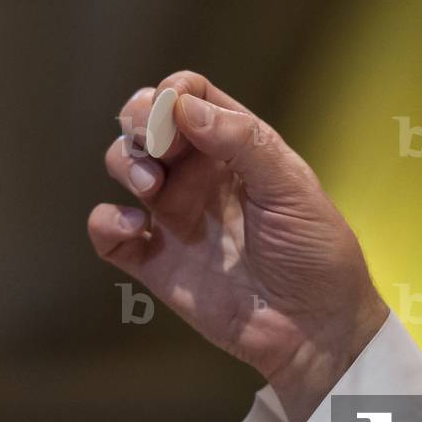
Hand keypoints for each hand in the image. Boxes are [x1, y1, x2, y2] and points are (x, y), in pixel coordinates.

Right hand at [88, 71, 388, 421]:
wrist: (314, 329)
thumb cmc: (316, 254)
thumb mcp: (292, 189)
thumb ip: (243, 142)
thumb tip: (185, 106)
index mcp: (237, 149)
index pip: (190, 96)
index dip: (173, 93)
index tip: (172, 112)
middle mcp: (201, 175)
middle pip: (146, 123)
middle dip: (138, 120)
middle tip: (153, 143)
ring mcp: (176, 216)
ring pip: (124, 166)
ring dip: (125, 162)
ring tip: (151, 186)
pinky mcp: (156, 260)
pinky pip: (109, 231)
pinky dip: (106, 221)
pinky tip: (137, 228)